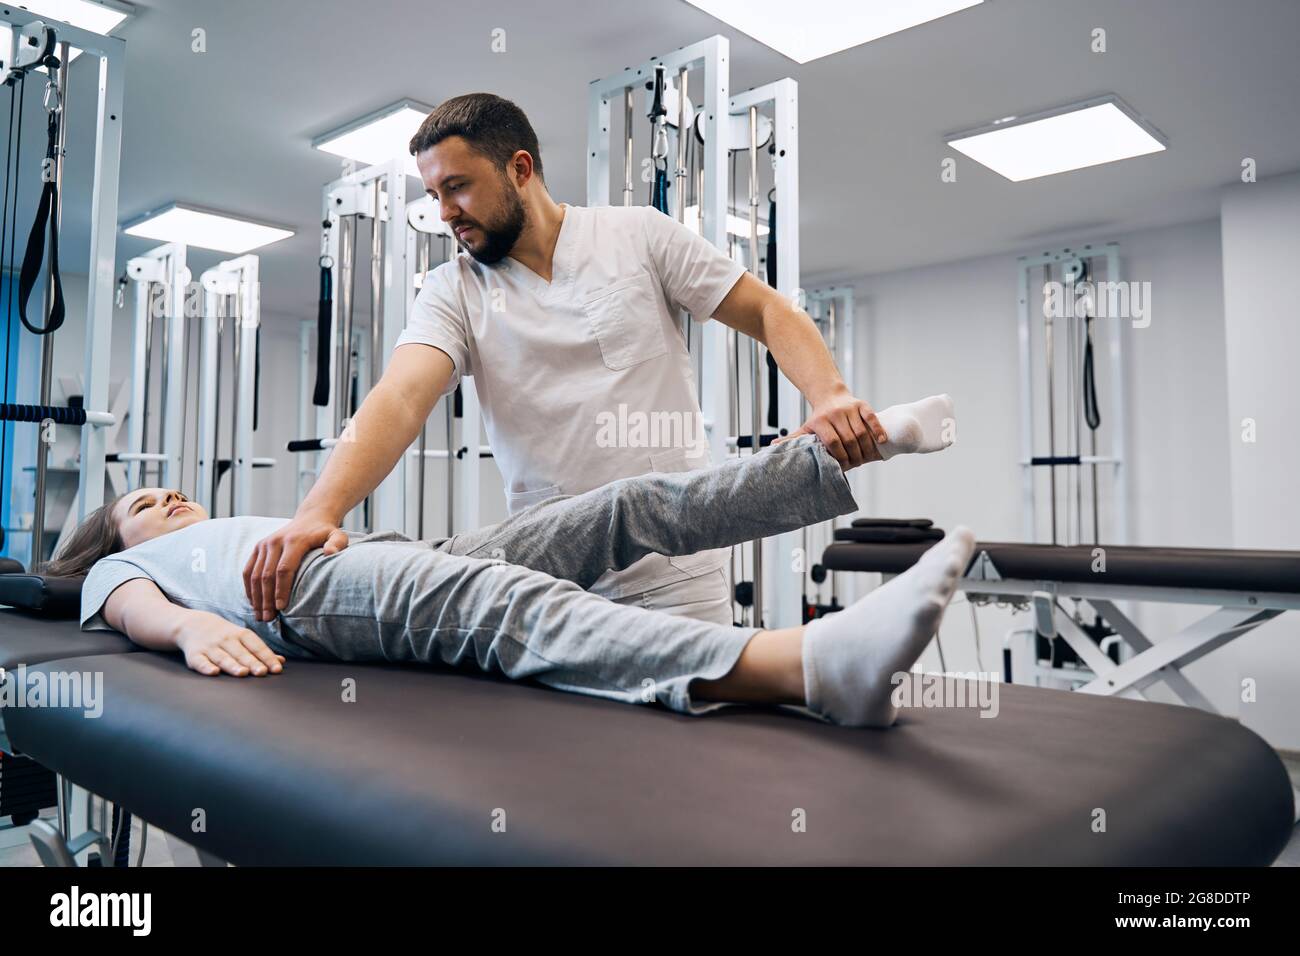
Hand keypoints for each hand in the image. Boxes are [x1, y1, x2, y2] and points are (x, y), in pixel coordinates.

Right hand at [178, 615, 285, 676]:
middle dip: (252, 663)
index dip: (267, 657)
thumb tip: (281, 661)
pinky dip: (206, 667)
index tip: (276, 669)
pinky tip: (214, 672)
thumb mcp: (243, 637)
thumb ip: (260, 651)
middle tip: (262, 672)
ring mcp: (209, 647)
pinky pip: (200, 662)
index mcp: (241, 634)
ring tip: (243, 673)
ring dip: (233, 665)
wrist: (193, 624)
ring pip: (223, 657)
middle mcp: (226, 640)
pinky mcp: (195, 655)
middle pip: (241, 653)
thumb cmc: (225, 634)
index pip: (256, 646)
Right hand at [243, 511, 348, 622]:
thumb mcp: (338, 535)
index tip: (281, 607)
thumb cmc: (325, 532)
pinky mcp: (257, 547)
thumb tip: (330, 553)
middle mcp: (275, 541)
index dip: (281, 589)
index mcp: (294, 541)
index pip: (284, 569)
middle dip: (266, 599)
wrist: (310, 518)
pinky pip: (248, 570)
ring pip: (254, 574)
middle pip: (266, 575)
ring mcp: (264, 544)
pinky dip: (248, 588)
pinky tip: (253, 603)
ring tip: (260, 616)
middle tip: (268, 618)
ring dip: (256, 597)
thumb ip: (337, 543)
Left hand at [773, 387, 887, 469]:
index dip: (839, 457)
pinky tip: (882, 441)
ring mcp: (849, 409)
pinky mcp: (862, 405)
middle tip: (858, 464)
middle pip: (848, 439)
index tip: (844, 467)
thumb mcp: (805, 427)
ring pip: (861, 431)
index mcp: (821, 421)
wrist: (830, 394)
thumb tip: (772, 447)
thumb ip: (793, 439)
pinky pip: (871, 418)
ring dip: (866, 447)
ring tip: (867, 458)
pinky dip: (877, 430)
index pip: (833, 442)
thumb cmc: (818, 417)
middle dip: (854, 455)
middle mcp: (835, 414)